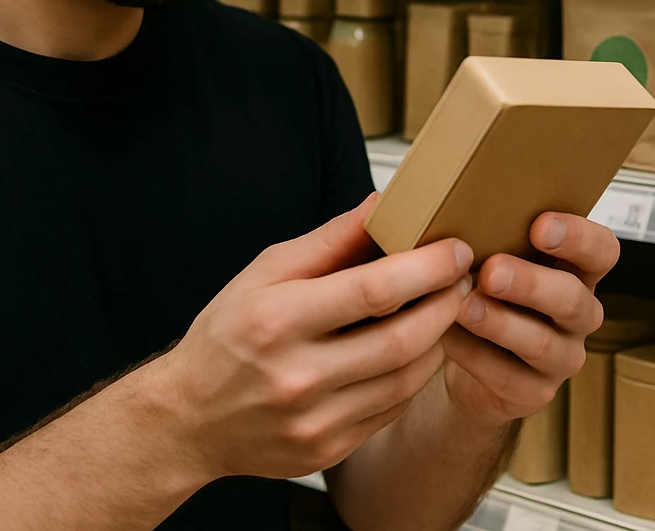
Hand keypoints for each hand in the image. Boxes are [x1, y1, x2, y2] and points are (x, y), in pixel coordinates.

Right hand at [150, 194, 473, 481]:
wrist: (189, 418)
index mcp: (276, 320)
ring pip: (405, 379)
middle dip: (446, 303)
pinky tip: (415, 350)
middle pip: (401, 338)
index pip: (372, 290)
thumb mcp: (263, 274)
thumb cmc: (226, 337)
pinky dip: (412, 376)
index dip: (426, 268)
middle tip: (464, 278)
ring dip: (439, 340)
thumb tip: (380, 204)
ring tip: (446, 309)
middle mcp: (296, 375)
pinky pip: (391, 409)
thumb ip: (328, 241)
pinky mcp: (327, 450)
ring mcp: (313, 420)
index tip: (455, 249)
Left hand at [441, 213, 619, 427]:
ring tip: (465, 307)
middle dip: (531, 283)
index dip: (579, 238)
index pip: (602, 250)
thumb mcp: (494, 258)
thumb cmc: (487, 292)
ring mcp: (562, 357)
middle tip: (492, 271)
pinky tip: (448, 337)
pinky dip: (475, 354)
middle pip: (572, 299)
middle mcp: (579, 314)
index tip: (540, 226)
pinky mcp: (535, 392)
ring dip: (501, 322)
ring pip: (542, 343)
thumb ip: (493, 239)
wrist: (470, 359)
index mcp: (576, 271)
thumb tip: (459, 214)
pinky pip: (509, 376)